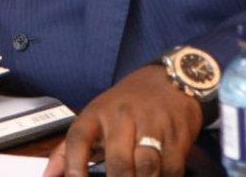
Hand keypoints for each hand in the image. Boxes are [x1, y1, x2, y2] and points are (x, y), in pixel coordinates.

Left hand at [43, 65, 201, 176]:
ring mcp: (152, 125)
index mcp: (97, 113)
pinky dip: (165, 176)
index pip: (79, 139)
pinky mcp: (177, 134)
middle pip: (118, 161)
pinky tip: (158, 176)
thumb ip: (68, 150)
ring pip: (147, 166)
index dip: (73, 165)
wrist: (169, 79)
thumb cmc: (126, 105)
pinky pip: (171, 167)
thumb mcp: (95, 117)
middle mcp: (123, 117)